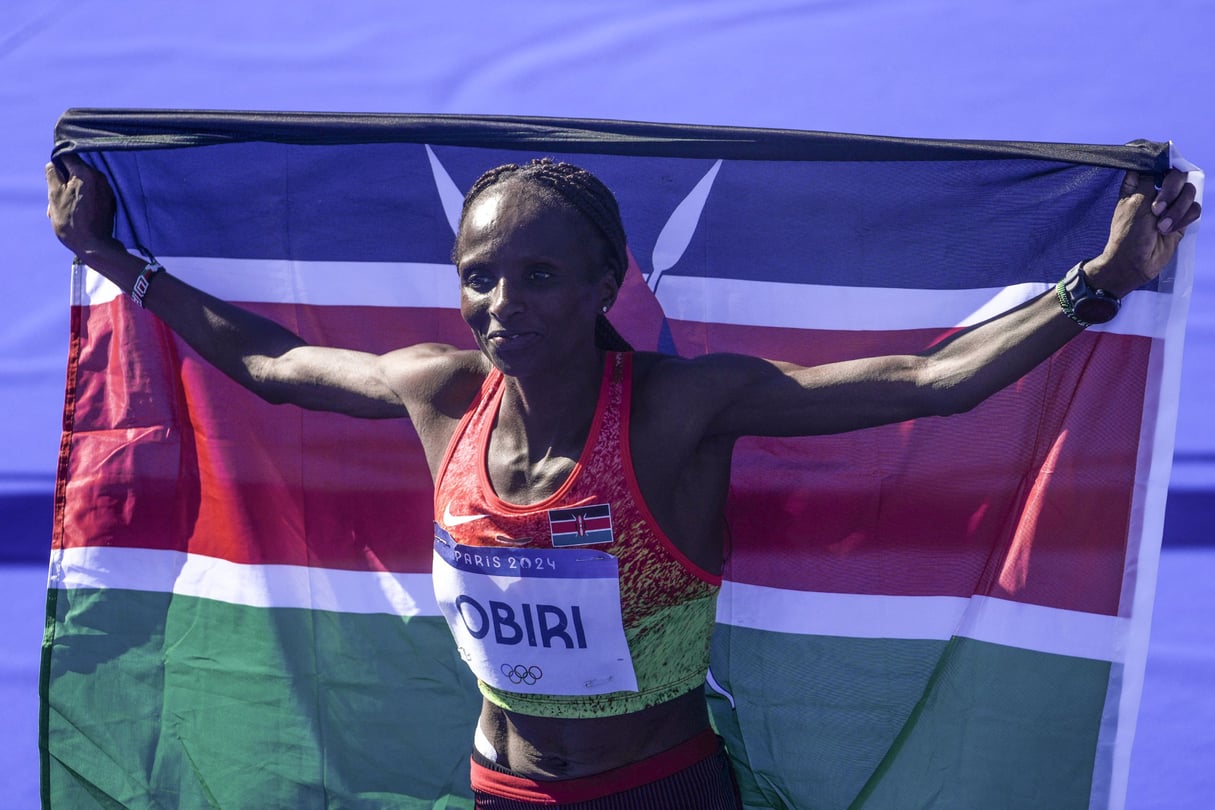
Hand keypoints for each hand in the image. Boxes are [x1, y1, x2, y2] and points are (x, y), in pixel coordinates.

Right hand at [46, 153, 124, 259]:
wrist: (94, 246)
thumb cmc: (71, 221)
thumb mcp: (54, 195)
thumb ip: (53, 175)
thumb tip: (53, 163)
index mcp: (85, 172)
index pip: (68, 155)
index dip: (57, 163)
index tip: (52, 176)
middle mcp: (100, 177)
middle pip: (76, 171)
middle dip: (64, 181)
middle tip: (55, 199)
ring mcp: (107, 190)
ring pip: (84, 183)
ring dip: (72, 192)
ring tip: (64, 209)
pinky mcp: (110, 201)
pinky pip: (93, 194)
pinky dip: (83, 199)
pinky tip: (77, 213)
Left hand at [1087, 169, 1200, 296]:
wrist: (1135, 262)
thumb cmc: (1129, 233)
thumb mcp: (1134, 202)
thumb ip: (1146, 180)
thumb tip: (1153, 161)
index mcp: (1139, 185)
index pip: (1156, 164)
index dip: (1162, 165)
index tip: (1161, 174)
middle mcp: (1156, 192)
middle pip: (1177, 175)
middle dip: (1170, 190)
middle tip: (1156, 209)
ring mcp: (1171, 205)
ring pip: (1190, 192)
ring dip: (1177, 209)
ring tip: (1161, 226)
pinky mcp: (1182, 219)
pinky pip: (1195, 209)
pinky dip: (1184, 218)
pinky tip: (1170, 230)